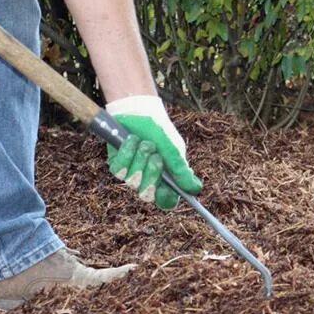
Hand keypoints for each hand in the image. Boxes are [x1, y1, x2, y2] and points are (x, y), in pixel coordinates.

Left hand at [105, 95, 202, 210]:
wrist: (139, 112)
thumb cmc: (160, 131)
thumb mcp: (173, 150)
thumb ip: (181, 170)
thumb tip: (196, 189)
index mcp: (166, 180)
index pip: (166, 201)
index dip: (166, 198)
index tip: (167, 188)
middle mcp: (148, 181)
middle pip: (147, 195)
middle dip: (152, 173)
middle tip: (156, 156)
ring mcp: (132, 175)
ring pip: (132, 181)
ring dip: (140, 159)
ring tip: (144, 143)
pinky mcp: (117, 166)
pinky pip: (119, 170)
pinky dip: (127, 153)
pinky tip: (131, 140)